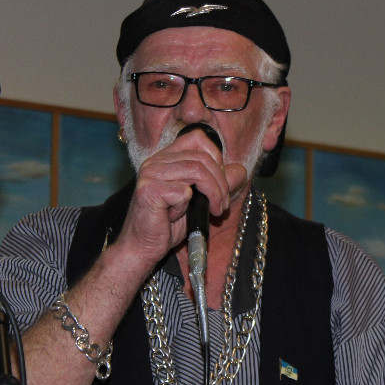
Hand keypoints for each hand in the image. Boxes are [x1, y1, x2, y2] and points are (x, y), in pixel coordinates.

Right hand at [118, 128, 246, 267]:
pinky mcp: (149, 190)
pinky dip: (186, 207)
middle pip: (203, 157)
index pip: (198, 137)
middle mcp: (156, 161)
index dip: (216, 156)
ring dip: (213, 193)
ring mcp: (150, 174)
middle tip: (222, 206)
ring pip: (198, 171)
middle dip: (221, 183)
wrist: (144, 247)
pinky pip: (183, 192)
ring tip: (213, 211)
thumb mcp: (200, 200)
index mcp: (166, 157)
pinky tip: (175, 217)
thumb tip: (240, 170)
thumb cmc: (168, 225)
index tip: (220, 180)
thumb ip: (219, 182)